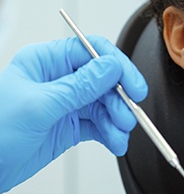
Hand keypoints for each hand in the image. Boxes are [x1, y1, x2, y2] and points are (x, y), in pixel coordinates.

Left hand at [0, 36, 147, 192]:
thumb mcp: (39, 106)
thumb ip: (80, 87)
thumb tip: (112, 67)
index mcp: (46, 62)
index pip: (93, 51)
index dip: (118, 66)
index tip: (133, 86)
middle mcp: (58, 79)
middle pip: (104, 80)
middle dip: (119, 99)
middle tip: (129, 115)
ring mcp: (65, 103)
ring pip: (105, 104)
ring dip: (117, 119)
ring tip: (120, 134)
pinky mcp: (69, 125)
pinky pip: (99, 125)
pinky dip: (111, 133)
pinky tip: (115, 142)